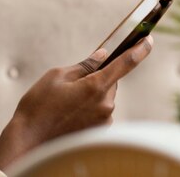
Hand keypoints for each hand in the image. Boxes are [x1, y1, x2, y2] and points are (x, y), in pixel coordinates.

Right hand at [0, 36, 153, 169]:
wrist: (31, 138)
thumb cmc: (40, 105)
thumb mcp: (57, 76)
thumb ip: (83, 66)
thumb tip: (102, 56)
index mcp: (95, 86)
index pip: (125, 64)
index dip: (139, 50)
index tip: (149, 40)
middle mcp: (105, 105)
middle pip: (110, 81)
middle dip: (96, 77)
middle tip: (71, 83)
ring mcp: (104, 120)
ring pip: (104, 97)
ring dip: (91, 93)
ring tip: (65, 102)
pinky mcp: (99, 131)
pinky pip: (100, 111)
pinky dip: (89, 107)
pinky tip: (68, 113)